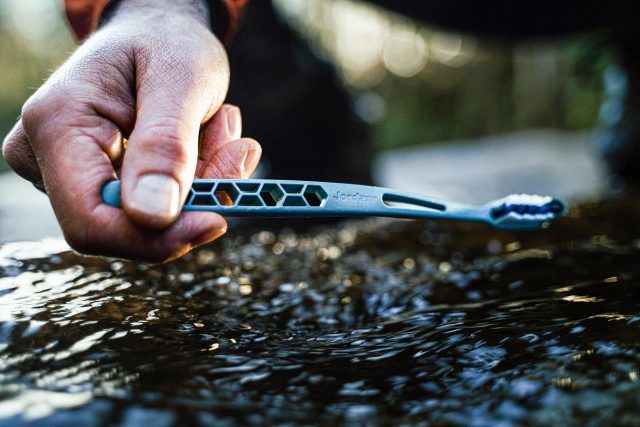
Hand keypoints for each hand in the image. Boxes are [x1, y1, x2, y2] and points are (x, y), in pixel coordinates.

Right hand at [2, 0, 260, 261]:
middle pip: (130, 224)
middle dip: (195, 195)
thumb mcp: (180, 79)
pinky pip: (161, 208)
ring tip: (217, 124)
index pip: (92, 221)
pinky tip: (205, 136)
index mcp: (56, 125)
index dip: (157, 237)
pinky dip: (197, 181)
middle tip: (236, 148)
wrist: (158, 33)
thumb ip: (166, 145)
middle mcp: (47, 156)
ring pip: (154, 219)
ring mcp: (71, 174)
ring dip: (204, 180)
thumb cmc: (165, 42)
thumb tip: (152, 217)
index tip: (219, 218)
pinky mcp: (100, 183)